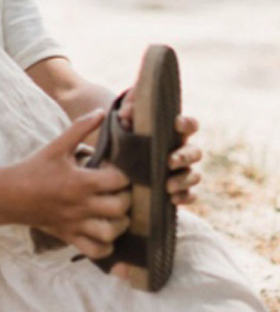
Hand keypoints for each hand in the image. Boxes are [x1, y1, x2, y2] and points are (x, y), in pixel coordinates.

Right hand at [5, 110, 131, 259]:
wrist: (8, 194)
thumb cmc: (34, 168)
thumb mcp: (57, 146)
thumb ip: (80, 129)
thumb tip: (102, 112)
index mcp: (80, 181)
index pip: (118, 180)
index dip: (125, 174)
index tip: (119, 169)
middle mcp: (81, 205)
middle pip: (120, 208)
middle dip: (127, 199)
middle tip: (121, 191)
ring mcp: (75, 224)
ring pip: (110, 233)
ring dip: (120, 225)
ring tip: (117, 213)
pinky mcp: (69, 236)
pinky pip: (94, 251)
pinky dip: (106, 247)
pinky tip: (106, 235)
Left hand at [118, 90, 200, 205]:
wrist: (115, 162)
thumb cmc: (125, 137)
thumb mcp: (124, 123)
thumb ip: (127, 113)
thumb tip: (126, 112)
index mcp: (173, 133)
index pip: (190, 126)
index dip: (187, 124)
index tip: (176, 124)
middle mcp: (181, 152)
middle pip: (195, 153)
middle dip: (184, 157)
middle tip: (169, 162)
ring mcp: (181, 172)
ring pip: (194, 175)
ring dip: (184, 180)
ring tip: (167, 186)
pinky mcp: (177, 190)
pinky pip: (189, 195)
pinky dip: (184, 197)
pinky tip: (172, 199)